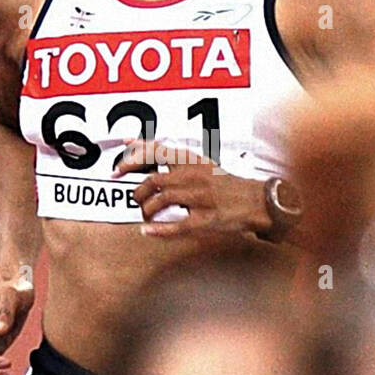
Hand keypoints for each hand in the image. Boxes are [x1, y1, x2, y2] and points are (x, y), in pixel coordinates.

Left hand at [112, 139, 271, 241]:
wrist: (257, 200)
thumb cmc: (226, 184)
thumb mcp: (201, 163)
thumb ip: (172, 158)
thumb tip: (134, 144)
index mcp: (193, 161)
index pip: (156, 151)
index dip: (132, 159)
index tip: (118, 169)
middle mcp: (195, 176)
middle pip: (153, 180)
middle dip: (137, 192)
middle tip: (135, 199)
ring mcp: (200, 198)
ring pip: (160, 202)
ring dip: (147, 211)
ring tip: (147, 215)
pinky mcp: (206, 219)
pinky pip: (176, 225)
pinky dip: (158, 230)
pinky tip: (148, 231)